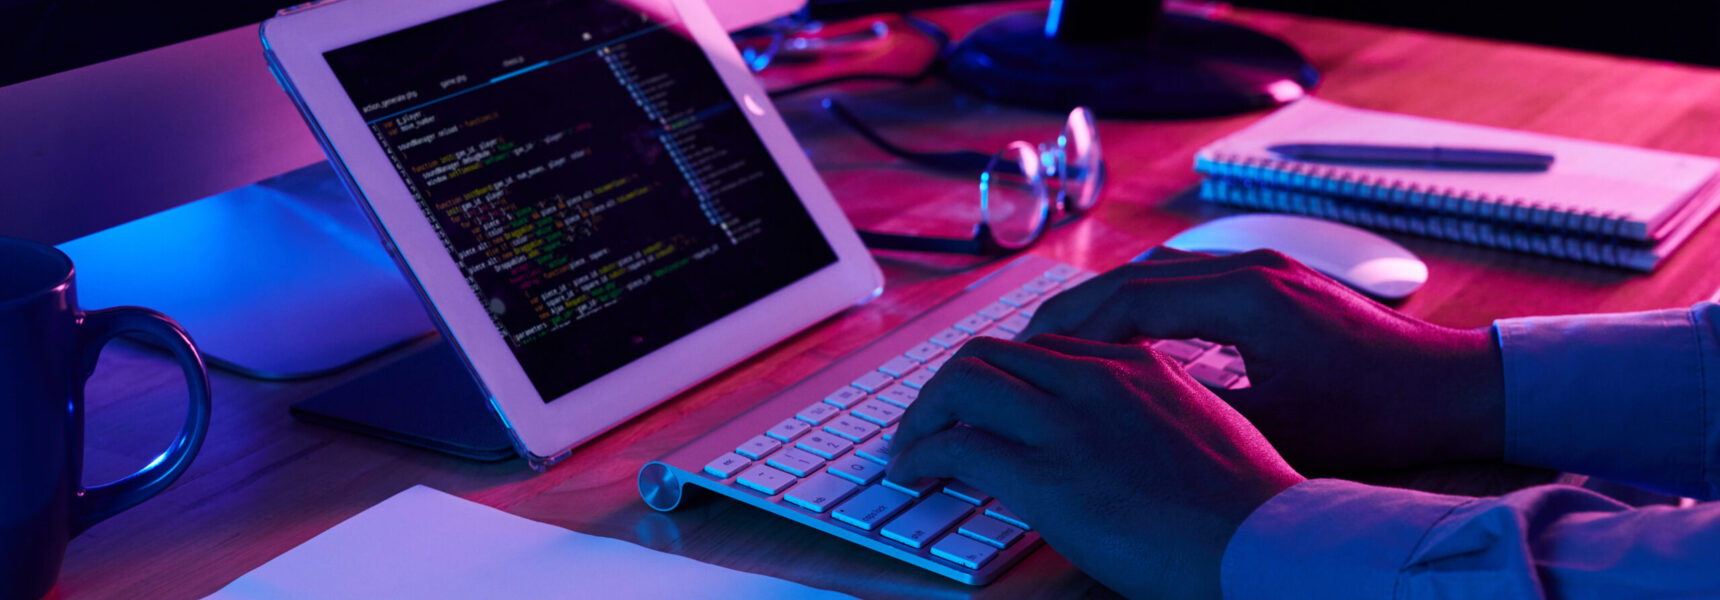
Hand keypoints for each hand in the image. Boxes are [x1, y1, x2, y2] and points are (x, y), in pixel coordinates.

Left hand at [886, 335, 1302, 599]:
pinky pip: (957, 446)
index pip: (1045, 347)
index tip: (984, 403)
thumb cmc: (1253, 512)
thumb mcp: (1209, 435)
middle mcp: (1099, 380)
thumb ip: (1157, 420)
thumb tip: (1125, 445)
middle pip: (994, 353)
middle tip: (931, 422)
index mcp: (1140, 368)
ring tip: (911, 447)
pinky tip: (914, 475)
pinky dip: (921, 456)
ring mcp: (1070, 423)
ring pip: (963, 383)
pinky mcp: (1047, 473)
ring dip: (925, 415)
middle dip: (950, 387)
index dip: (1001, 374)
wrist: (1269, 545)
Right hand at [1019, 247, 1505, 471]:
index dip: (1070, 330)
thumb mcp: (1281, 430)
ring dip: (1108, 305)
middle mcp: (1251, 268)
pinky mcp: (1278, 281)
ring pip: (1160, 274)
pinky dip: (1147, 305)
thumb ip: (1199, 412)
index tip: (1029, 359)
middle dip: (1075, 313)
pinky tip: (1128, 337)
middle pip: (1135, 277)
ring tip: (1064, 344)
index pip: (1129, 298)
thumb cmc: (1381, 416)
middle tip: (1026, 350)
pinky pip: (1189, 281)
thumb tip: (1123, 416)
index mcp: (1246, 298)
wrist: (1460, 387)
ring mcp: (1266, 268)